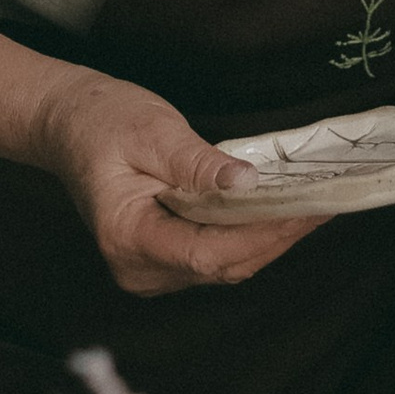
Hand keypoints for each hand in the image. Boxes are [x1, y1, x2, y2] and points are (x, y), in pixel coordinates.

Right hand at [34, 68, 323, 294]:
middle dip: (278, 236)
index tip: (308, 208)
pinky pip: (216, 257)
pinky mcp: (163, 260)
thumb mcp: (150, 130)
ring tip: (314, 205)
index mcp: (127, 236)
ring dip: (270, 238)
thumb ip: (197, 162)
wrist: (67, 126)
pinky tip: (281, 211)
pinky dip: (251, 236)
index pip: (208, 252)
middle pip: (224, 266)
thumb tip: (247, 183)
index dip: (264, 234)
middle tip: (327, 202)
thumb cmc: (102, 122)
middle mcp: (138, 269)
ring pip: (225, 267)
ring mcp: (149, 271)